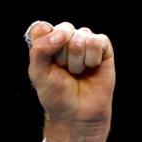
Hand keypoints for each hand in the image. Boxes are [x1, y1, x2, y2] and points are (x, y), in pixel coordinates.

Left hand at [26, 21, 114, 141]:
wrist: (77, 113)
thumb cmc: (55, 94)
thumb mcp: (38, 73)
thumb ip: (40, 49)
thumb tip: (63, 33)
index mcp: (46, 42)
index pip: (42, 28)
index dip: (45, 46)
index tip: (48, 64)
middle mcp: (65, 38)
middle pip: (63, 30)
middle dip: (62, 56)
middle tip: (64, 71)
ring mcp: (84, 42)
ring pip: (81, 36)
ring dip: (78, 60)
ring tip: (78, 72)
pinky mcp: (103, 48)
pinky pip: (97, 41)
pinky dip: (92, 58)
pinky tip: (91, 68)